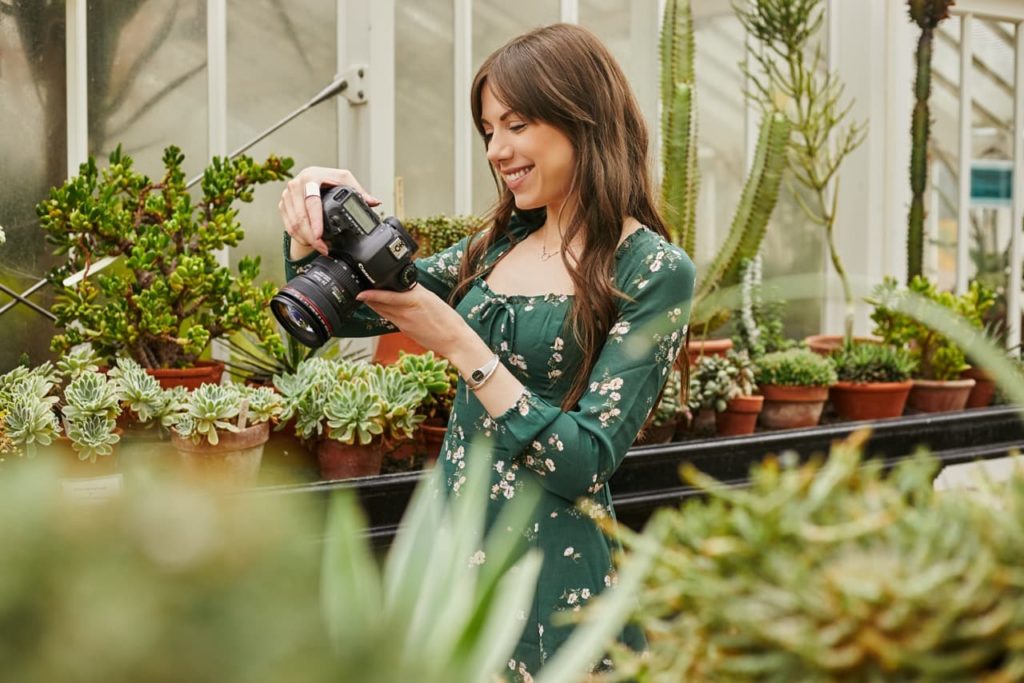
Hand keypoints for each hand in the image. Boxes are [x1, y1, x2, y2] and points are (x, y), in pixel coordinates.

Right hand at [278, 167, 380, 257]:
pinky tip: (309, 243)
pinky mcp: (283, 204)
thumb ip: (360, 192)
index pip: (311, 202)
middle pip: (300, 217)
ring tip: (319, 247)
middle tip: (323, 248)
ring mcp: (287, 195)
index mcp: (311, 177)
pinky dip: (298, 237)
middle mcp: (296, 185)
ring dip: (305, 239)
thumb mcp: (345, 181)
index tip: (320, 236)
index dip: (315, 221)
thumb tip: (375, 202)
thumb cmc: (328, 179)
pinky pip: (288, 225)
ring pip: (292, 224)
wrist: (310, 178)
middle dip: (311, 236)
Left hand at [356, 284, 471, 359]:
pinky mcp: (405, 331)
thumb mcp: (432, 298)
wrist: (454, 340)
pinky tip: (381, 309)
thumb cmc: (447, 320)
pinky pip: (390, 319)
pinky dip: (384, 313)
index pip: (387, 296)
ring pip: (383, 312)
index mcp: (415, 300)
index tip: (361, 292)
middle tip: (359, 291)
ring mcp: (404, 323)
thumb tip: (404, 284)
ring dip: (373, 305)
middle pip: (381, 304)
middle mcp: (407, 312)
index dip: (372, 294)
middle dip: (369, 298)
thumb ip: (416, 291)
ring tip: (364, 298)